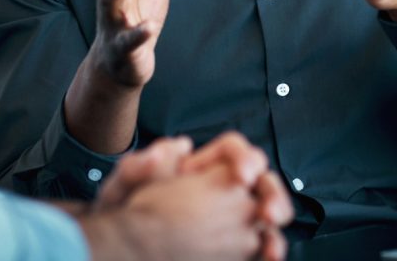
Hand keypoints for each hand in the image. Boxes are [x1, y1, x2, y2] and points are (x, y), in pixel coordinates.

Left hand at [92, 132, 292, 260]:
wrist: (121, 249)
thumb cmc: (122, 212)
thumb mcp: (123, 187)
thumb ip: (140, 166)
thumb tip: (174, 146)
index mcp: (201, 166)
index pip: (233, 151)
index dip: (244, 158)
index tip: (241, 175)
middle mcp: (224, 189)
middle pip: (262, 181)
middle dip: (272, 193)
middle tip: (269, 212)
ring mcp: (233, 218)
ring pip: (267, 214)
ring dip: (275, 226)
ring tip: (271, 244)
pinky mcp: (237, 247)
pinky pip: (261, 245)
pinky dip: (270, 250)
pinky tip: (269, 257)